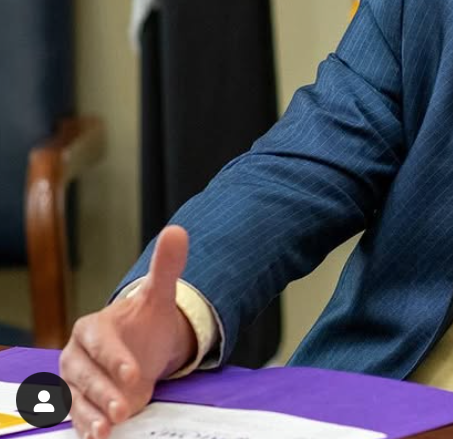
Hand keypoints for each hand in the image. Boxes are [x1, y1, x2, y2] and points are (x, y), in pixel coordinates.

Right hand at [60, 225, 196, 438]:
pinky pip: (79, 415)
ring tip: (108, 429)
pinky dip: (86, 426)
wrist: (144, 346)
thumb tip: (177, 231)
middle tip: (125, 408)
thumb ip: (166, 266)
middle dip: (103, 392)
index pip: (100, 342)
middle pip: (85, 375)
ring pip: (78, 398)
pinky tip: (97, 436)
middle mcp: (78, 355)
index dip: (114, 358)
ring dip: (91, 414)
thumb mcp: (159, 295)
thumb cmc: (147, 323)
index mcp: (93, 327)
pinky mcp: (82, 402)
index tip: (134, 372)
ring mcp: (78, 381)